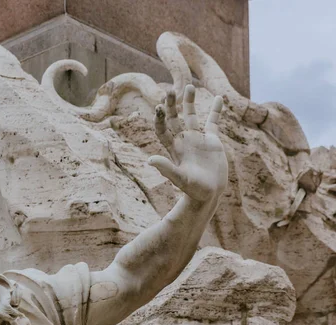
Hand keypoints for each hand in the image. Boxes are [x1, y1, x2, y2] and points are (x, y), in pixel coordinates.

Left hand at [149, 84, 227, 202]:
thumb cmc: (193, 189)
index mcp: (173, 149)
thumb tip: (149, 160)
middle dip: (171, 105)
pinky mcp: (212, 141)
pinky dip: (216, 110)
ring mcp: (197, 140)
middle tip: (169, 90)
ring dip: (189, 102)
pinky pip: (213, 122)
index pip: (162, 129)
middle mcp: (183, 141)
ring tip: (189, 86)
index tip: (158, 107)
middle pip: (174, 119)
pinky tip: (219, 97)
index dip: (159, 119)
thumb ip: (166, 168)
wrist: (210, 194)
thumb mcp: (179, 179)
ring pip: (191, 116)